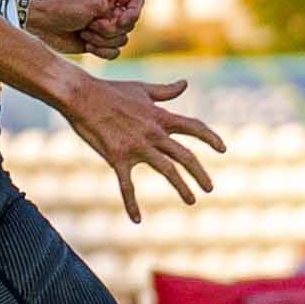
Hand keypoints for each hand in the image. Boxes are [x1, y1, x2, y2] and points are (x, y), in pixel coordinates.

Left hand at [29, 0, 146, 58]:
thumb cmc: (66, 7)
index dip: (133, 13)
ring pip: (122, 40)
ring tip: (85, 33)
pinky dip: (102, 51)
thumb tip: (124, 27)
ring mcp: (105, 26)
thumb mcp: (95, 1)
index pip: (137, 2)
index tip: (120, 20)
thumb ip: (118, 11)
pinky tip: (87, 45)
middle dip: (111, 28)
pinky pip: (114, 52)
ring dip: (103, 39)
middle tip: (92, 24)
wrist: (44, 24)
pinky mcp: (99, 42)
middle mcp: (110, 9)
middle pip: (130, 25)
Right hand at [57, 70, 222, 220]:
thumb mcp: (142, 88)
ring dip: (182, 187)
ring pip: (167, 170)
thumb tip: (185, 83)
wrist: (81, 95)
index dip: (211, 138)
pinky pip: (127, 186)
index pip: (194, 127)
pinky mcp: (118, 157)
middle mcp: (154, 133)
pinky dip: (132, 204)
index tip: (223, 149)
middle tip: (210, 188)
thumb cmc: (110, 90)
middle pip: (185, 155)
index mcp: (161, 116)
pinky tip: (137, 219)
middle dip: (200, 173)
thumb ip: (165, 91)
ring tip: (192, 200)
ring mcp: (137, 146)